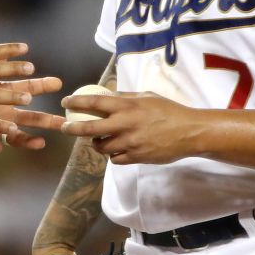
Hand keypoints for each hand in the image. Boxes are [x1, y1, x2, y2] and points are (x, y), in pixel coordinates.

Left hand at [60, 90, 198, 164]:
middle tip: (64, 128)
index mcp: (127, 106)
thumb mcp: (148, 96)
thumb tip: (110, 95)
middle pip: (89, 129)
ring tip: (100, 139)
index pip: (94, 103)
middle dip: (72, 129)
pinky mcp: (136, 157)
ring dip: (97, 143)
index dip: (77, 102)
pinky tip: (118, 149)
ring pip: (101, 147)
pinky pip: (115, 159)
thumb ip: (127, 97)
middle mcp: (124, 125)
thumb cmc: (170, 111)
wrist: (190, 132)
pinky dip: (114, 154)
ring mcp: (129, 143)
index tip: (65, 102)